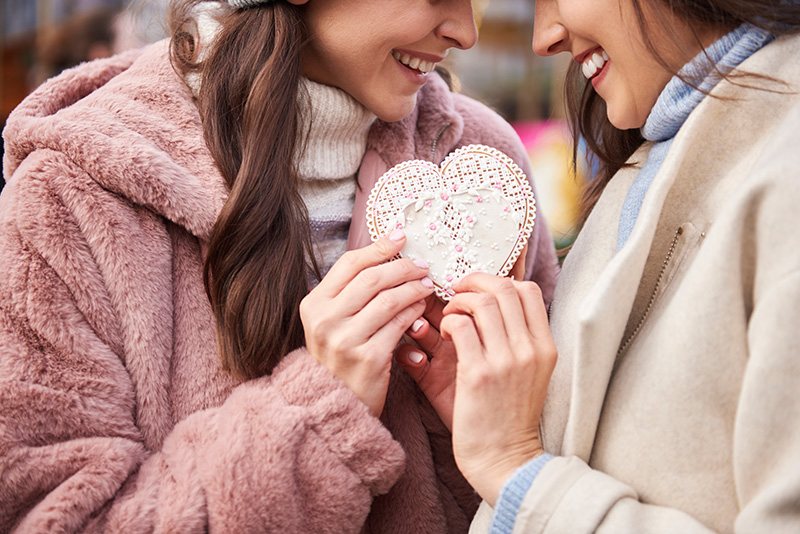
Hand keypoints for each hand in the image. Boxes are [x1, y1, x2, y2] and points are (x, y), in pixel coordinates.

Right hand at [300, 230, 433, 416]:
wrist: (336, 405)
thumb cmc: (339, 359)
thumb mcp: (331, 323)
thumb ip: (349, 293)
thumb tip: (384, 254)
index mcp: (313, 305)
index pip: (349, 264)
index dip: (377, 247)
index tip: (400, 237)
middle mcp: (324, 320)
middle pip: (371, 278)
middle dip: (402, 267)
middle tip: (422, 264)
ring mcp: (344, 340)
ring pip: (388, 300)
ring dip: (412, 288)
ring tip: (426, 284)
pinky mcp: (367, 358)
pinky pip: (398, 325)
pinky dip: (414, 313)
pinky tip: (421, 309)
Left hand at [395, 248, 531, 428]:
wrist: (504, 460)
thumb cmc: (508, 416)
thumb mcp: (527, 374)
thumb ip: (515, 339)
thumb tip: (489, 303)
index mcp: (544, 347)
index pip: (528, 291)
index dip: (498, 280)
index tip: (478, 288)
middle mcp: (530, 349)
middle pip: (504, 288)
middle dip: (474, 282)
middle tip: (456, 292)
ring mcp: (507, 360)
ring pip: (481, 302)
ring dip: (457, 302)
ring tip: (449, 317)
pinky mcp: (479, 373)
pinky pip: (459, 325)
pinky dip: (446, 321)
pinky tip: (443, 334)